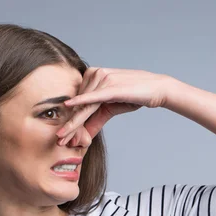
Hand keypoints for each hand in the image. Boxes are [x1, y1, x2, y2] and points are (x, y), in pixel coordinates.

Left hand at [56, 67, 171, 145]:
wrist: (156, 89)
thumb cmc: (134, 96)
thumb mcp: (110, 109)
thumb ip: (96, 120)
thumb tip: (84, 137)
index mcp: (92, 76)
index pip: (78, 101)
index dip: (70, 120)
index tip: (62, 136)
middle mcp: (95, 74)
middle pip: (78, 105)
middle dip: (70, 125)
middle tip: (60, 140)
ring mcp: (102, 78)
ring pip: (84, 106)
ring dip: (75, 124)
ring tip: (66, 138)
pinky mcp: (110, 86)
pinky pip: (92, 96)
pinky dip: (80, 102)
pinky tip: (68, 106)